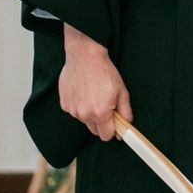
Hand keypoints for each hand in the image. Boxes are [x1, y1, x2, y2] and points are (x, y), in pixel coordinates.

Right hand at [59, 23, 132, 140]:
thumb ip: (125, 110)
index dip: (112, 130)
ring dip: (89, 113)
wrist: (85, 56)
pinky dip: (79, 105)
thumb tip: (128, 122)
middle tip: (105, 106)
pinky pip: (74, 111)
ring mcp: (72, 110)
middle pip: (94, 131)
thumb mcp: (121, 89)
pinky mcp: (64, 104)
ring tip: (94, 94)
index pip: (106, 136)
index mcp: (100, 113)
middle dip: (101, 122)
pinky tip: (83, 91)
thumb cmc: (104, 71)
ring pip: (84, 120)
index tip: (115, 123)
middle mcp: (84, 115)